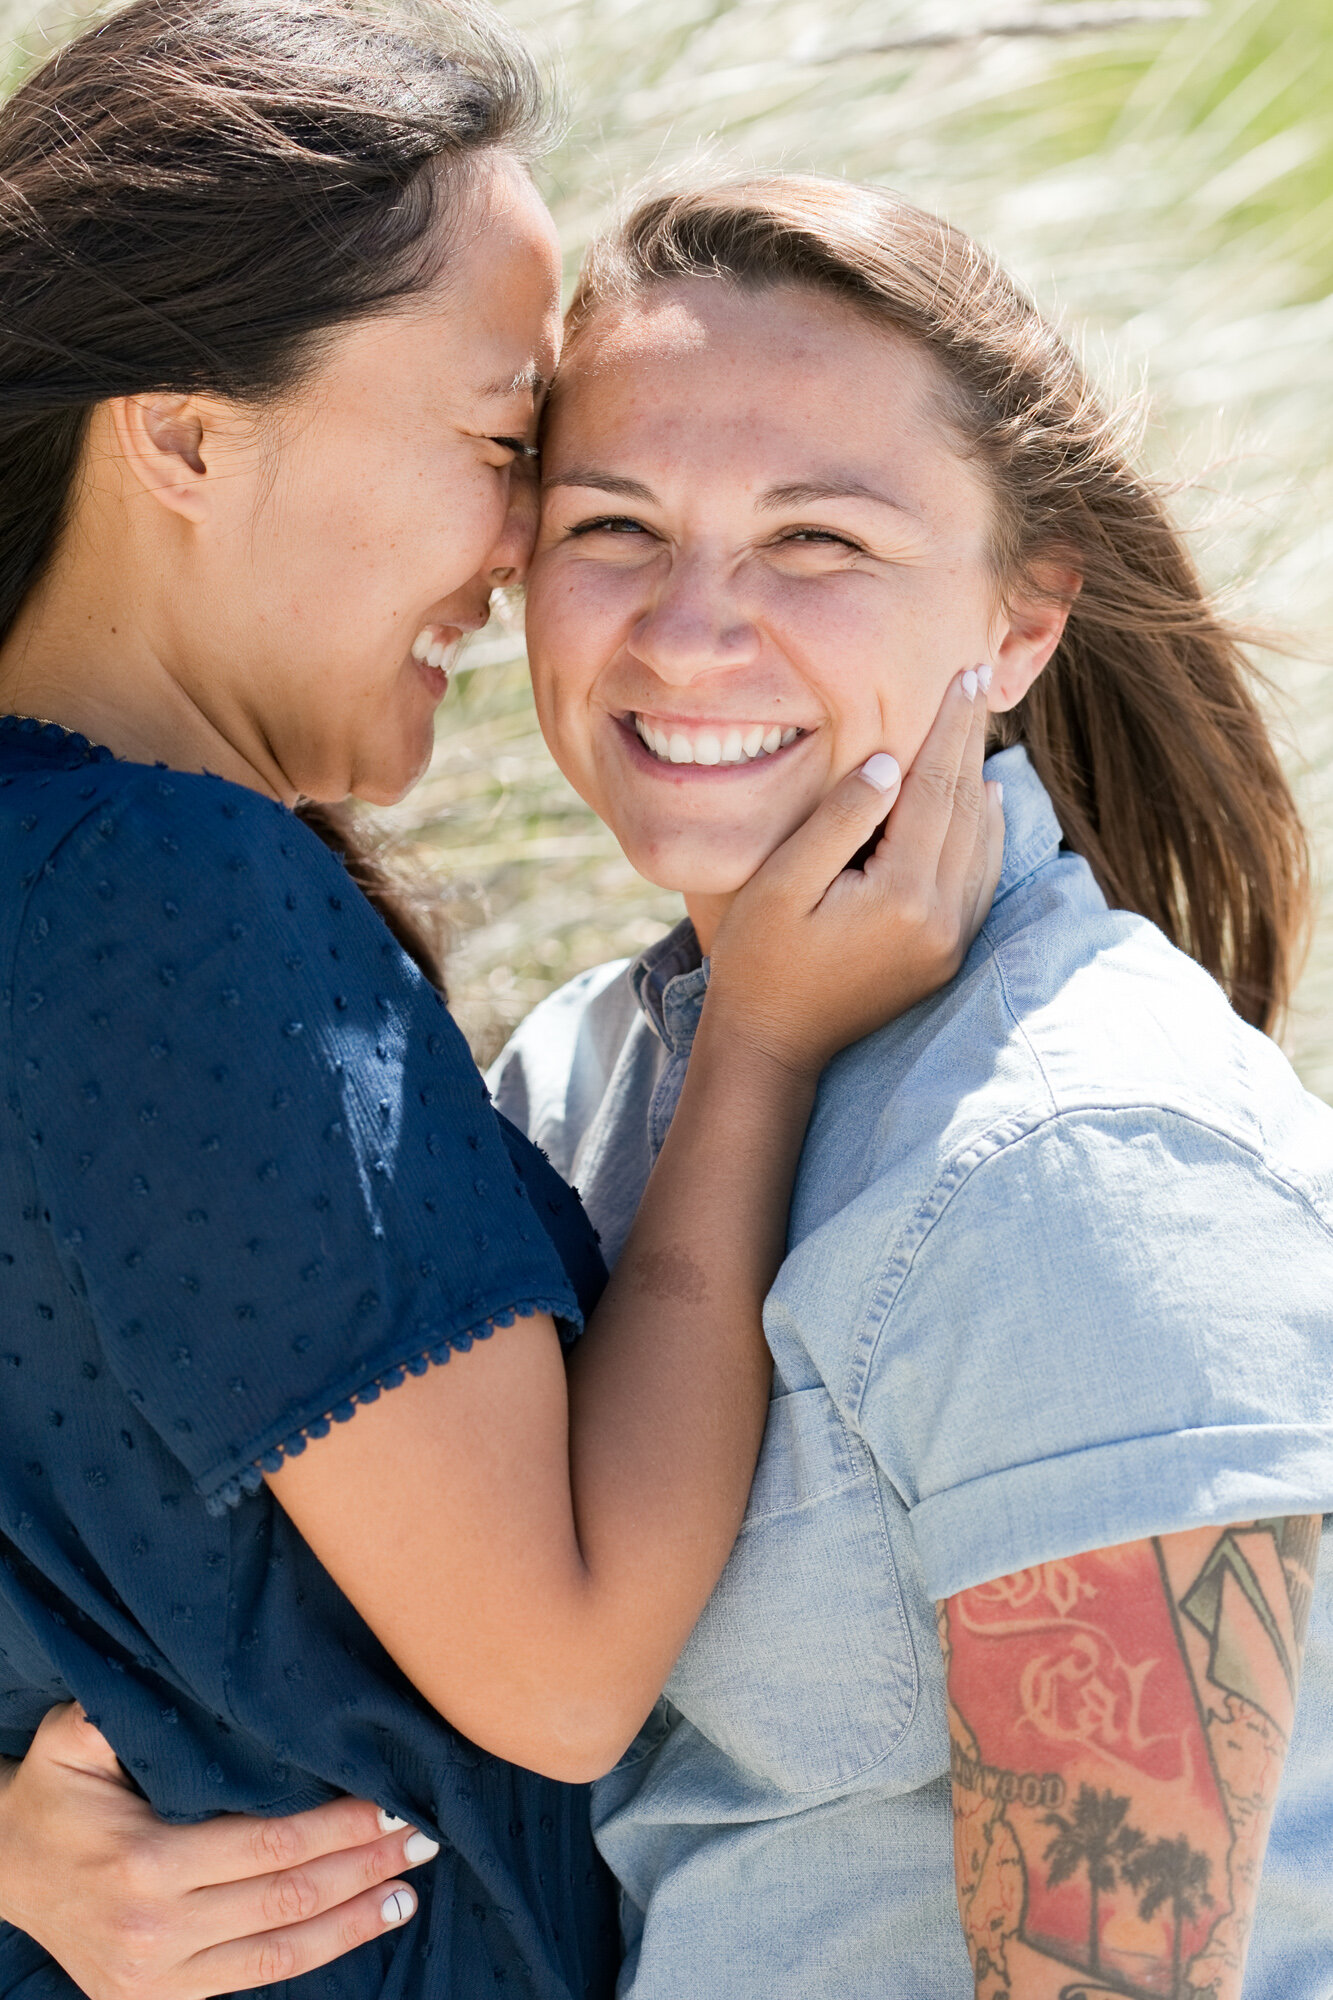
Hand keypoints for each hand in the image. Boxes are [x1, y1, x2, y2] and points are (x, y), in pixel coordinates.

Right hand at [0, 1704, 433, 1999]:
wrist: (6, 1871)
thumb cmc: (56, 1793)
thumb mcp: (73, 1740)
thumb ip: (118, 1712)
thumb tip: (181, 1673)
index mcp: (144, 1863)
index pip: (270, 1844)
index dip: (340, 1826)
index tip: (394, 1800)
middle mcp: (156, 1931)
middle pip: (288, 1897)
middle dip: (365, 1865)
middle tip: (425, 1836)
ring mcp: (158, 1978)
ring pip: (281, 1950)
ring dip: (355, 1918)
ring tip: (409, 1886)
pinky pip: (254, 1981)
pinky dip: (316, 1954)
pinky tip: (361, 1923)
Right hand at [707, 666, 1001, 1074]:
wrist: (772, 1046)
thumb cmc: (758, 960)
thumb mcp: (781, 884)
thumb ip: (838, 820)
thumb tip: (892, 763)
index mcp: (903, 895)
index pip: (937, 789)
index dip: (949, 728)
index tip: (963, 674)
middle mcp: (942, 919)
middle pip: (968, 809)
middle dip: (970, 743)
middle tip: (975, 681)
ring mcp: (951, 943)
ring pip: (984, 843)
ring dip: (981, 782)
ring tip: (976, 729)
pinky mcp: (947, 957)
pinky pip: (982, 880)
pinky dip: (985, 834)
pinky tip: (983, 803)